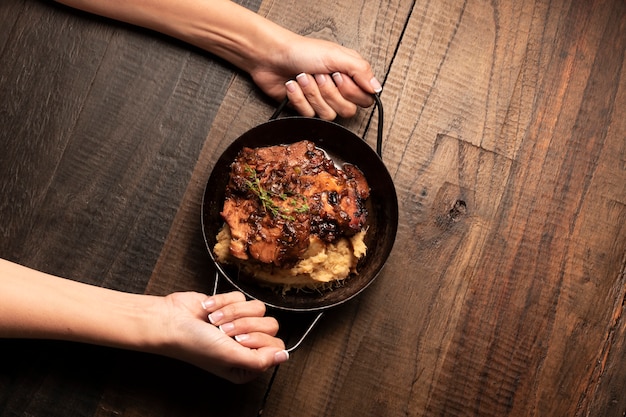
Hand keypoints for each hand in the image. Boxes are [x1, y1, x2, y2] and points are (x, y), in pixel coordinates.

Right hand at [156, 291, 288, 383]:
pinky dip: (222, 302)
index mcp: (248, 364)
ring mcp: (240, 323)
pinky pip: (241, 297)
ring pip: (258, 308)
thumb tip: (284, 356)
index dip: (258, 340)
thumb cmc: (195, 343)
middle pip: (271, 324)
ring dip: (232, 312)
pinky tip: (208, 311)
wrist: (171, 321)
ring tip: (214, 321)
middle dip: (244, 325)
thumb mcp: (230, 357)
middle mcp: (246, 345)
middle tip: (224, 332)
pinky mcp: (231, 305)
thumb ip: (260, 360)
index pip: (275, 346)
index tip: (238, 341)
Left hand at [250, 36, 381, 119]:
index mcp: (349, 76)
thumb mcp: (336, 55)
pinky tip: (293, 85)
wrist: (272, 57)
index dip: (351, 92)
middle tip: (319, 76)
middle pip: (347, 110)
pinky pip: (309, 115)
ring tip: (303, 77)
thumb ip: (360, 71)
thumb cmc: (302, 51)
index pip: (365, 99)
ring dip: (312, 93)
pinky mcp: (305, 109)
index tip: (339, 76)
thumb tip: (376, 87)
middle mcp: (337, 91)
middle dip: (329, 92)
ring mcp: (321, 101)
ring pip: (327, 114)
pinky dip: (299, 98)